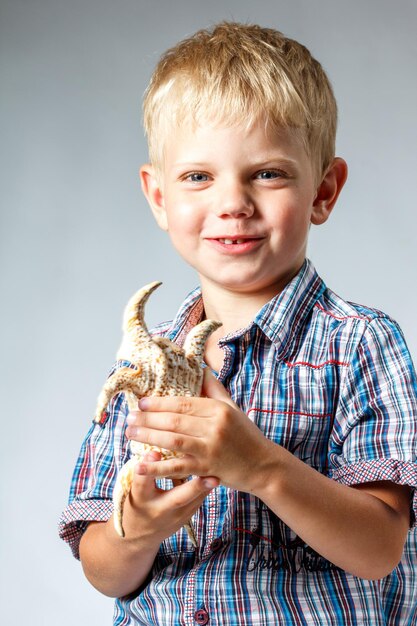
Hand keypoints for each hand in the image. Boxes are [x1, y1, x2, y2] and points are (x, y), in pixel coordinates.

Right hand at [121, 450, 217, 544]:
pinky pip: (198, 501)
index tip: (154, 451)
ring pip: (194, 502)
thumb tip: (155, 447)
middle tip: (212, 477)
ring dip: (206, 487)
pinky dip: (205, 488)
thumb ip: (144, 470)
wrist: (140, 534)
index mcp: (140, 498)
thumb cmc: (136, 502)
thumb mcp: (134, 487)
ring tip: (219, 473)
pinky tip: (214, 475)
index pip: (143, 483)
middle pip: (176, 499)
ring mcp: (173, 518)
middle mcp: (157, 510)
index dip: (148, 467)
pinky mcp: (185, 518)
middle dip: (195, 487)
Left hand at [125, 369, 275, 493]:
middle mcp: (215, 427)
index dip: (159, 403)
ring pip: (173, 441)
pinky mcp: (208, 470)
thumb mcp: (233, 408)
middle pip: (174, 420)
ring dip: (148, 437)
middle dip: (148, 419)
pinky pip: (178, 467)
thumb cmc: (246, 435)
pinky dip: (157, 466)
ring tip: (130, 434)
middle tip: (129, 419)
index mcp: (219, 409)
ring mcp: (211, 449)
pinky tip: (140, 464)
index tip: (141, 403)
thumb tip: (201, 368)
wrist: (265, 466)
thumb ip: (214, 389)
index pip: (183, 403)